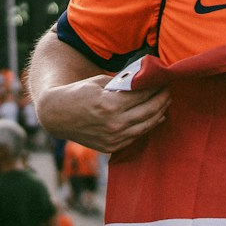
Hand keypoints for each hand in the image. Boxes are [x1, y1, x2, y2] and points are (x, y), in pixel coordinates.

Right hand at [40, 75, 169, 153]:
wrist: (56, 115)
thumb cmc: (78, 93)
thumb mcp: (99, 82)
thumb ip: (122, 83)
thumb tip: (145, 79)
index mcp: (110, 105)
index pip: (142, 95)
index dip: (155, 86)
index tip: (163, 79)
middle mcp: (113, 123)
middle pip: (148, 110)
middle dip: (162, 99)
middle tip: (169, 90)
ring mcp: (113, 137)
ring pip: (146, 125)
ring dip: (159, 113)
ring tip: (166, 103)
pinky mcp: (111, 146)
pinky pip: (136, 136)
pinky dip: (147, 126)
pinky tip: (155, 118)